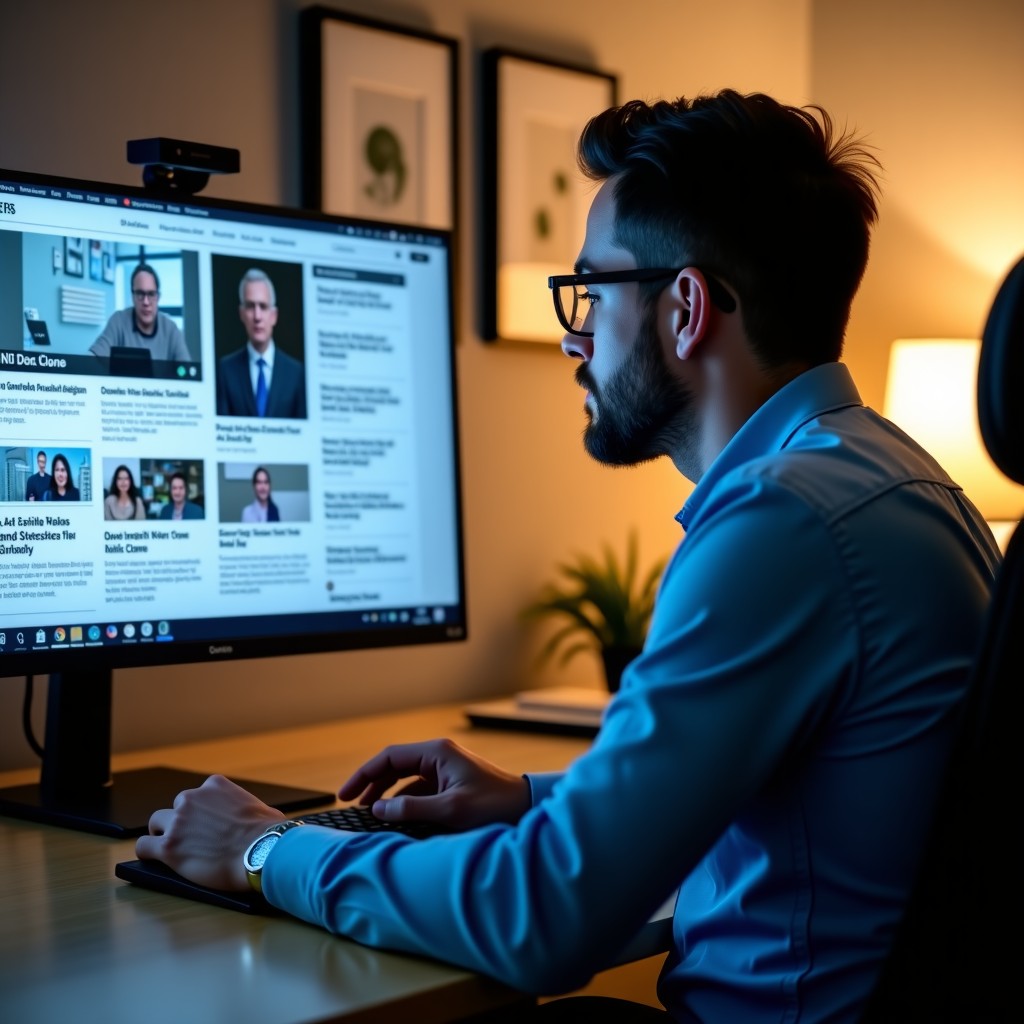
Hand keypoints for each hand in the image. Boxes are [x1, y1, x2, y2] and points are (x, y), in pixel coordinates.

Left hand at [135, 775, 284, 889]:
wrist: (261, 852)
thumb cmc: (267, 833)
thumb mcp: (260, 807)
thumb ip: (247, 808)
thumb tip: (258, 817)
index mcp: (214, 785)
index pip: (199, 794)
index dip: (202, 810)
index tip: (207, 823)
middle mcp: (192, 799)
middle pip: (176, 807)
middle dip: (182, 820)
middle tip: (192, 837)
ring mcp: (178, 823)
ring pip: (156, 822)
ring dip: (162, 833)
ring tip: (171, 846)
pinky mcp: (168, 847)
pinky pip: (144, 846)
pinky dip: (147, 851)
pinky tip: (153, 857)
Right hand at [339, 738, 530, 829]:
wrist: (526, 808)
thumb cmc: (493, 806)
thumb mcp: (450, 810)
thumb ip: (411, 809)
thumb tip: (377, 809)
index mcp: (436, 753)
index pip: (389, 757)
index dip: (363, 775)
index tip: (345, 794)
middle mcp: (438, 756)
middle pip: (394, 766)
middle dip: (372, 784)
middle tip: (352, 805)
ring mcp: (445, 769)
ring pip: (405, 779)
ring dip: (387, 794)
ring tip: (370, 813)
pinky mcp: (451, 784)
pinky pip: (419, 789)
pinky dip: (404, 802)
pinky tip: (396, 818)